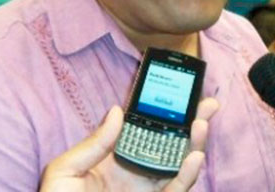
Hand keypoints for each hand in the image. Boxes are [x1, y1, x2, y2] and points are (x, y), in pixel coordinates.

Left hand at [39, 98, 218, 191]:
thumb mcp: (66, 171)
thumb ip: (93, 144)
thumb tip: (116, 111)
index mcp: (114, 156)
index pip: (144, 127)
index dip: (162, 110)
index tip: (179, 93)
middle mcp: (136, 170)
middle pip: (170, 142)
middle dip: (191, 122)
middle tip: (208, 103)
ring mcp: (147, 189)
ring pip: (179, 163)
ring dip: (194, 143)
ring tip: (200, 123)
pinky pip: (176, 189)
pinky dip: (188, 174)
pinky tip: (194, 156)